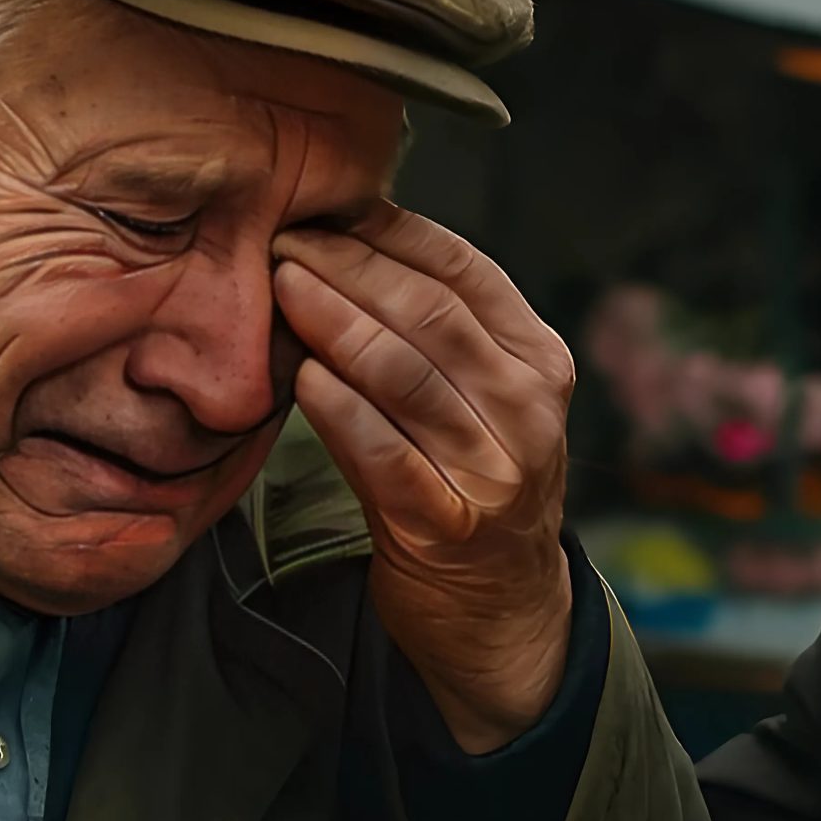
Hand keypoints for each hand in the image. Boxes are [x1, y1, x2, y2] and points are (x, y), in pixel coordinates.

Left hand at [274, 206, 575, 752]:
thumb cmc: (474, 486)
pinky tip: (301, 377)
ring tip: (279, 287)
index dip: (388, 231)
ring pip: (404, 374)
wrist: (503, 611)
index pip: (463, 270)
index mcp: (541, 361)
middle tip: (281, 241)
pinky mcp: (448, 526)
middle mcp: (529, 411)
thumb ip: (439, 332)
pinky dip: (338, 410)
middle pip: (429, 314)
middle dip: (348, 268)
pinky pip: (383, 452)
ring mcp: (494, 471)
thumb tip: (344, 239)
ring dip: (332, 322)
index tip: (325, 209)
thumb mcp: (485, 400)